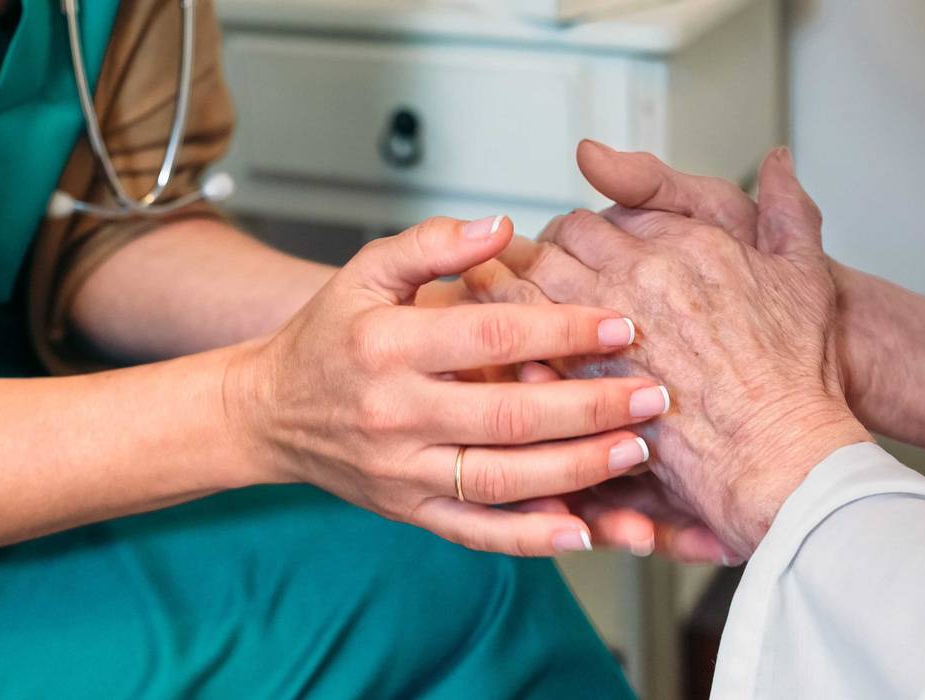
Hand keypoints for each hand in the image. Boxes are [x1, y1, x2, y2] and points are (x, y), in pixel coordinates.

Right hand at [224, 215, 669, 556]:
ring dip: (577, 469)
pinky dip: (529, 537)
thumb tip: (501, 227)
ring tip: (636, 451)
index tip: (621, 325)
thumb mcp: (366, 272)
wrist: (270, 412)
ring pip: (501, 479)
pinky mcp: (410, 510)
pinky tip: (582, 530)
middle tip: (653, 395)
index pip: (488, 337)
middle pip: (508, 416)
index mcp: (386, 345)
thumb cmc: (327, 336)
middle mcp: (394, 413)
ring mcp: (402, 470)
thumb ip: (433, 244)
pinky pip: (475, 531)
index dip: (561, 329)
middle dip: (591, 405)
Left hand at [467, 150, 872, 557]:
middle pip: (564, 239)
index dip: (584, 230)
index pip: (609, 212)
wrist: (782, 449)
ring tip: (502, 296)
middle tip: (534, 268)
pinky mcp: (586, 376)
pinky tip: (499, 342)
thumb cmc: (794, 373)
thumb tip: (777, 158)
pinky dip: (506, 331)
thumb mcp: (802, 273)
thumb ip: (786, 207)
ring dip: (516, 282)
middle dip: (546, 250)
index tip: (577, 246)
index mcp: (686, 242)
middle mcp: (643, 274)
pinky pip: (525, 336)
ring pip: (536, 278)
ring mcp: (609, 323)